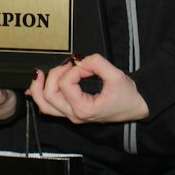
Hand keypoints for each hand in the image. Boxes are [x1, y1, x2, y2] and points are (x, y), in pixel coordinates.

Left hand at [27, 54, 148, 123]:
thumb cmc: (128, 95)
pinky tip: (37, 85)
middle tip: (67, 64)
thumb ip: (96, 63)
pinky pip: (50, 107)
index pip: (66, 83)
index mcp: (84, 109)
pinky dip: (41, 96)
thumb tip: (79, 58)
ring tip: (39, 74)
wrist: (137, 108)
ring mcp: (72, 116)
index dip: (75, 68)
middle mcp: (75, 115)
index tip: (88, 65)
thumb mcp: (116, 76)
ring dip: (39, 88)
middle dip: (54, 75)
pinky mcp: (72, 112)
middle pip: (48, 95)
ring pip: (44, 105)